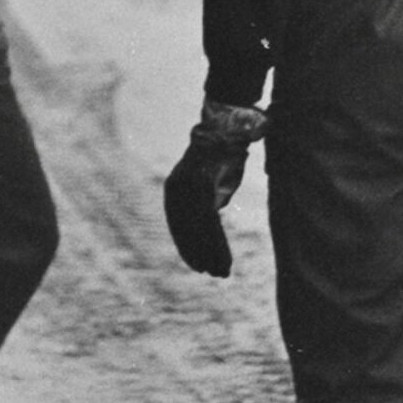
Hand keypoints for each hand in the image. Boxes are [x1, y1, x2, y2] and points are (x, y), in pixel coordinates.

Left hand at [164, 100, 268, 276]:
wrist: (228, 128)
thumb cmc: (222, 156)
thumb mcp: (211, 183)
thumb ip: (207, 203)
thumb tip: (209, 225)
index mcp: (174, 189)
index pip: (178, 225)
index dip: (188, 247)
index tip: (198, 265)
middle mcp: (178, 190)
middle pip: (187, 231)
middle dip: (201, 254)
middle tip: (214, 274)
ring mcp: (189, 188)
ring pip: (198, 232)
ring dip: (211, 254)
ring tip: (222, 272)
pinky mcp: (204, 187)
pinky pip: (209, 224)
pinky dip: (217, 245)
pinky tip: (224, 259)